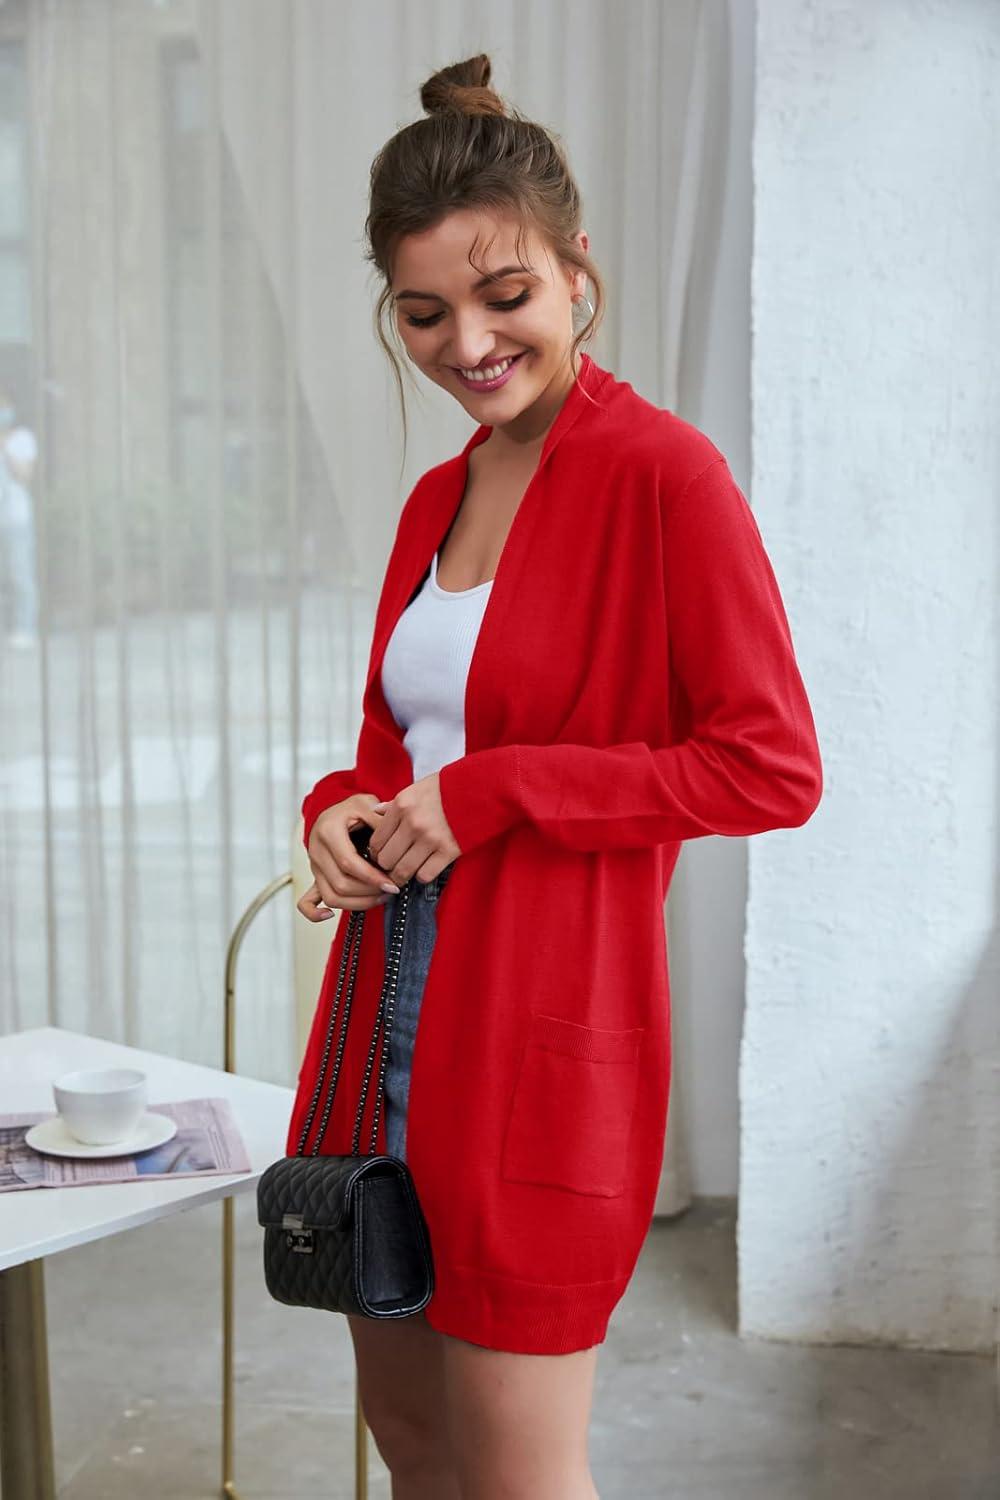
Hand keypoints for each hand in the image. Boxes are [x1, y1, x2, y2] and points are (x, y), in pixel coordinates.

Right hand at [298, 794, 398, 921]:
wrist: (334, 812)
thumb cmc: (352, 809)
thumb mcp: (366, 805)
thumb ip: (380, 819)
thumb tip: (396, 838)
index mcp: (328, 832)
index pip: (348, 863)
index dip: (371, 877)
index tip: (392, 883)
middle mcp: (316, 852)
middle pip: (340, 884)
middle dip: (369, 892)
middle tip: (391, 890)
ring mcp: (313, 867)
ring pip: (330, 896)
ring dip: (357, 903)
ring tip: (380, 898)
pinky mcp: (314, 877)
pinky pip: (306, 902)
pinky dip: (315, 913)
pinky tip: (330, 916)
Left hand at [367, 772, 460, 885]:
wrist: (484, 788)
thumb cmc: (450, 788)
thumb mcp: (418, 788)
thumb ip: (395, 803)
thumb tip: (376, 811)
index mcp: (401, 805)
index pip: (376, 841)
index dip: (377, 854)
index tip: (384, 856)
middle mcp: (412, 822)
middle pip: (386, 860)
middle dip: (389, 867)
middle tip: (396, 866)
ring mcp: (430, 838)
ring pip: (402, 871)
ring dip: (404, 875)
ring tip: (409, 872)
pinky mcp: (448, 851)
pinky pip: (425, 875)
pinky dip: (424, 875)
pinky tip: (428, 867)